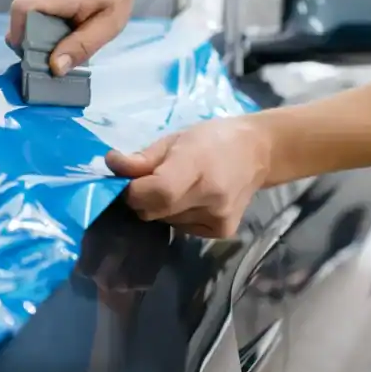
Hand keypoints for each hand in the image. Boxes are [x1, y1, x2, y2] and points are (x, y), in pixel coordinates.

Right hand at [7, 0, 139, 75]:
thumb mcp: (109, 25)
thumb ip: (82, 46)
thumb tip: (55, 68)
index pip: (22, 9)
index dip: (20, 36)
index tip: (35, 57)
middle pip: (19, 20)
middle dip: (29, 44)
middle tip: (51, 59)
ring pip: (23, 20)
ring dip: (35, 38)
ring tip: (59, 47)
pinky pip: (29, 16)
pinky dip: (39, 30)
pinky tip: (60, 36)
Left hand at [105, 117, 273, 238]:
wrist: (258, 153)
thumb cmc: (211, 139)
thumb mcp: (174, 139)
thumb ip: (142, 158)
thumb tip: (112, 165)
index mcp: (198, 167)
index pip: (157, 192)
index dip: (134, 191)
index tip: (126, 180)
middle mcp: (211, 198)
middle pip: (155, 211)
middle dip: (142, 198)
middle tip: (149, 180)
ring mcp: (218, 219)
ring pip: (165, 221)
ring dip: (159, 207)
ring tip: (177, 186)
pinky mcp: (222, 232)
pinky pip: (181, 228)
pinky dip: (176, 215)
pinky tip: (191, 199)